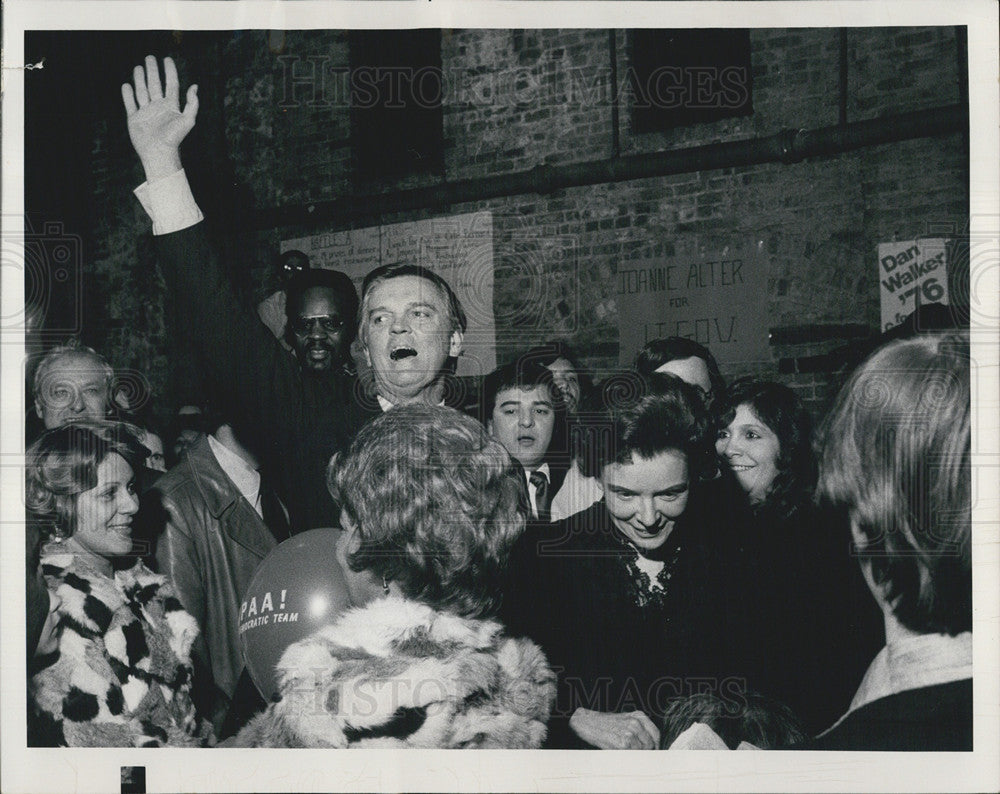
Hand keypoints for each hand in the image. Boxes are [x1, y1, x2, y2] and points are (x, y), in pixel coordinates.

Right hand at [121, 55, 198, 180]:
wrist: (158, 153)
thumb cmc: (174, 138)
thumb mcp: (187, 120)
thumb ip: (192, 104)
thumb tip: (195, 87)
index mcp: (171, 106)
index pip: (171, 84)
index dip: (169, 71)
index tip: (167, 59)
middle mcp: (158, 107)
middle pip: (155, 84)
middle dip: (152, 71)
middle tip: (150, 58)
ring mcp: (146, 112)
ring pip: (142, 91)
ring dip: (140, 79)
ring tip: (138, 67)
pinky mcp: (134, 119)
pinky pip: (130, 104)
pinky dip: (127, 95)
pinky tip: (126, 85)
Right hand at [569, 708, 660, 749]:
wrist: (588, 723)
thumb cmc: (606, 723)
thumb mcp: (626, 719)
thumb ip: (639, 729)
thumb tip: (651, 745)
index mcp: (638, 716)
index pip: (656, 734)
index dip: (656, 745)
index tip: (654, 751)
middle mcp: (636, 723)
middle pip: (651, 744)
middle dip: (646, 751)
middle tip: (637, 754)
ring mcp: (630, 733)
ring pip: (643, 751)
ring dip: (637, 755)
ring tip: (626, 753)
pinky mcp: (623, 743)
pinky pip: (633, 755)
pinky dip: (629, 757)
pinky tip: (621, 753)